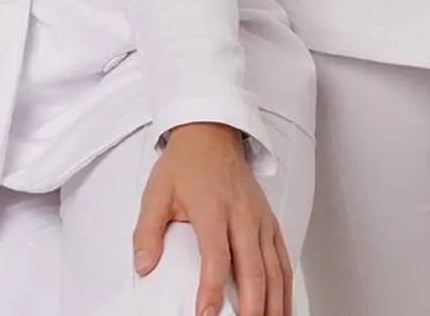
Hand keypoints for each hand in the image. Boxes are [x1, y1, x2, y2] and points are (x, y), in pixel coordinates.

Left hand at [134, 122, 291, 315]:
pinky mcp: (270, 221)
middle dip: (252, 305)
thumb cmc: (184, 164)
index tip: (205, 313)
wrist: (211, 133)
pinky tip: (283, 306)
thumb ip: (147, 232)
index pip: (216, 256)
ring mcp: (260, 220)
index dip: (211, 288)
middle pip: (253, 268)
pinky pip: (283, 258)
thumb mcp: (156, 193)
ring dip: (274, 301)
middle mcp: (243, 216)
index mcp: (213, 209)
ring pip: (274, 268)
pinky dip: (286, 285)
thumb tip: (143, 266)